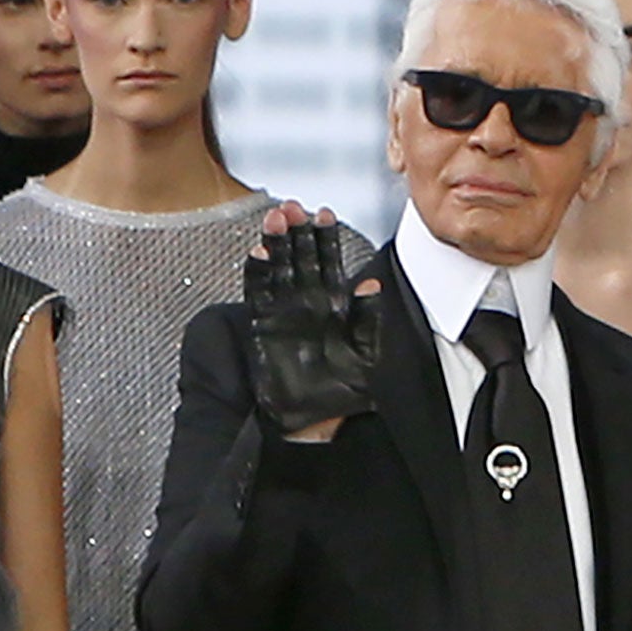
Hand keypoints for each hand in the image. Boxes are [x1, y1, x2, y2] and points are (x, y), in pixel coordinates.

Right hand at [245, 200, 380, 435]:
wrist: (315, 424)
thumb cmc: (344, 393)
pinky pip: (259, 294)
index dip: (325, 238)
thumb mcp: (365, 356)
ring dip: (276, 242)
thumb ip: (368, 319)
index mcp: (334, 306)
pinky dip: (258, 274)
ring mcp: (285, 312)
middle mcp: (308, 303)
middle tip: (293, 206)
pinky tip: (260, 254)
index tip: (323, 214)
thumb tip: (372, 284)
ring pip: (279, 268)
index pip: (329, 262)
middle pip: (301, 257)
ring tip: (276, 217)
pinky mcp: (265, 326)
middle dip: (297, 230)